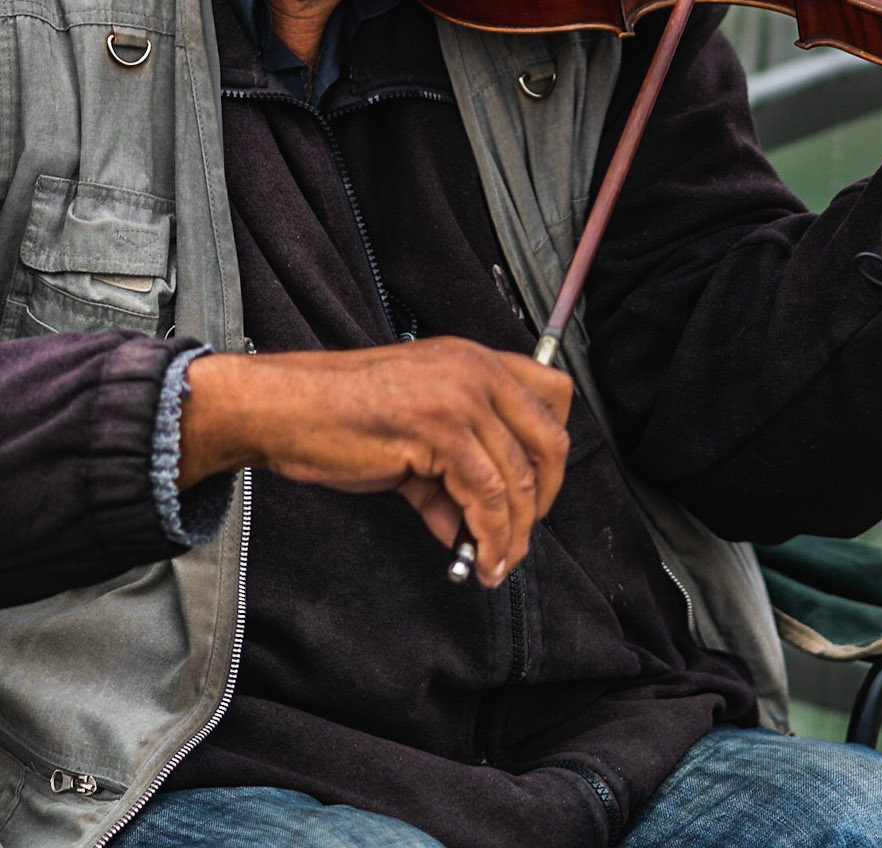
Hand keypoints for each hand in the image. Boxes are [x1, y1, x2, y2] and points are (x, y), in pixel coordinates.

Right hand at [181, 339, 571, 588]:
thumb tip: (465, 525)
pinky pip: (486, 496)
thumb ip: (446, 475)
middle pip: (549, 439)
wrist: (286, 408)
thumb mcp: (411, 435)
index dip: (553, 450)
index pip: (553, 393)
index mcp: (474, 360)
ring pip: (518, 477)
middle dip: (545, 498)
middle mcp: (477, 370)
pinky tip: (478, 559)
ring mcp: (463, 397)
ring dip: (514, 533)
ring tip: (496, 564)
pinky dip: (490, 536)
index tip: (539, 490)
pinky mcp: (443, 430)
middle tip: (522, 536)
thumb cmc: (337, 415)